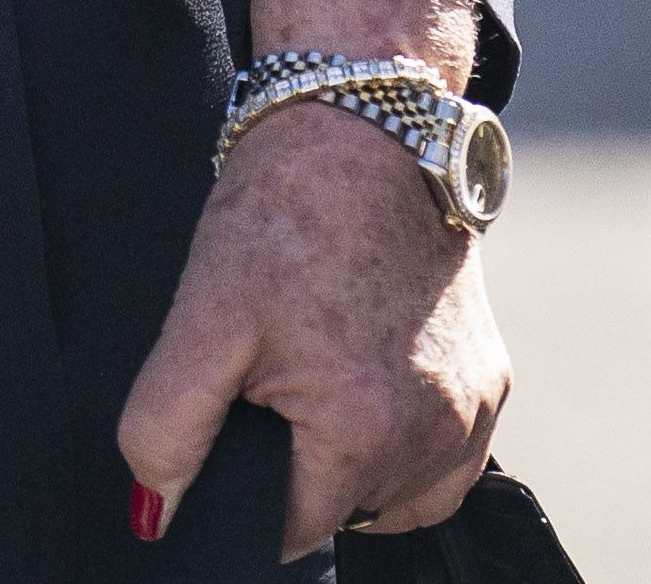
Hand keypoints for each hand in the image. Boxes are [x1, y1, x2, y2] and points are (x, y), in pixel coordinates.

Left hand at [121, 0, 512, 560]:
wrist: (367, 121)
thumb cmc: (285, 209)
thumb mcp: (202, 315)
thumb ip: (166, 428)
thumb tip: (155, 515)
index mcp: (364, 430)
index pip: (289, 528)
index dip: (246, 486)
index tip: (241, 417)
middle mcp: (437, 434)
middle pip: (343, 511)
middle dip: (299, 466)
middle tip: (276, 370)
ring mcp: (475, 411)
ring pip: (395, 495)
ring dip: (353, 461)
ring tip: (320, 368)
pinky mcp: (494, 383)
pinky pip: (442, 462)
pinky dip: (403, 443)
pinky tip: (366, 379)